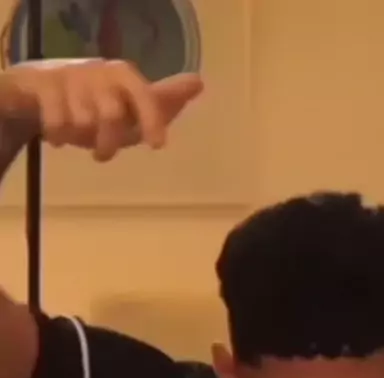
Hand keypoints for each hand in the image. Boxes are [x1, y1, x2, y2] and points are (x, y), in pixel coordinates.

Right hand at [0, 59, 202, 160]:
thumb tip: (198, 83)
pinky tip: (58, 141)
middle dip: (109, 141)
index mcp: (124, 77)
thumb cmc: (97, 102)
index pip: (144, 95)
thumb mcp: (130, 105)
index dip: (152, 119)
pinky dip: (57, 136)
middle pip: (111, 114)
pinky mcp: (45, 87)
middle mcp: (100, 73)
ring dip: (81, 139)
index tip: (157, 146)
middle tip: (102, 156)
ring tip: (79, 140)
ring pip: (81, 121)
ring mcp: (72, 79)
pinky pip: (55, 120)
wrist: (44, 89)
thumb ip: (162, 101)